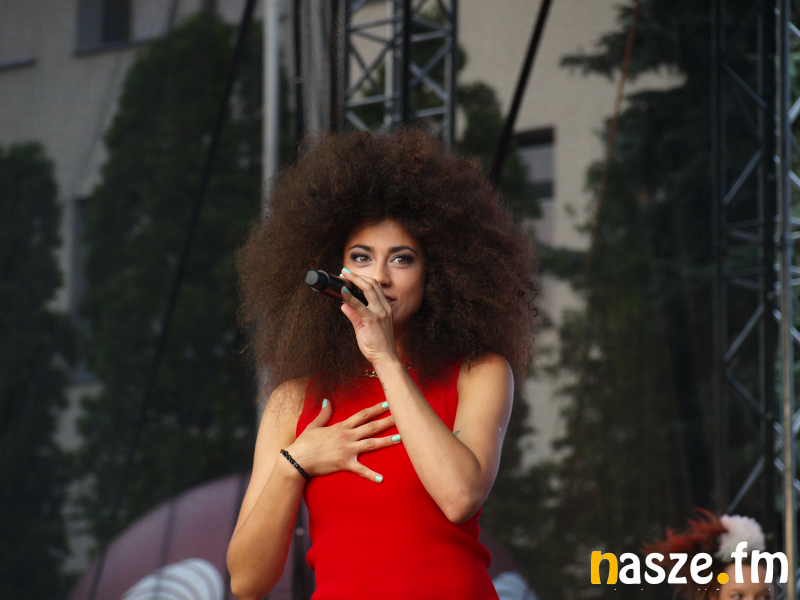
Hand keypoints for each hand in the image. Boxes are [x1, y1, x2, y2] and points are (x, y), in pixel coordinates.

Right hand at [286, 400, 400, 482]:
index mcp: (341, 426)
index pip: (362, 415)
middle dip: (387, 421)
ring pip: (371, 444)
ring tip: (400, 438)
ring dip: (386, 441)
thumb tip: (327, 401)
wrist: (297, 459)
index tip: (388, 403)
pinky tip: (382, 479)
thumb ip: (324, 413)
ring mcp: (347, 450)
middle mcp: (347, 436)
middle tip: (402, 416)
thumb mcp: (314, 425)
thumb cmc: (304, 443)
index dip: (376, 408)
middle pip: (371, 427)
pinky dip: (371, 475)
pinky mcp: (344, 464)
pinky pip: (360, 470)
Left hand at [339, 270, 399, 365]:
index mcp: (385, 308)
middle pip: (373, 284)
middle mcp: (384, 308)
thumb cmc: (377, 345)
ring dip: (355, 280)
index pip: (376, 287)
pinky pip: (360, 305)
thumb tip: (344, 305)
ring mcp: (379, 313)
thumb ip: (354, 315)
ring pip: (369, 289)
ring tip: (344, 276)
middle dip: (358, 276)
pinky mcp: (372, 320)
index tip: (351, 276)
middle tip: (345, 272)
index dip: (363, 279)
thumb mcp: (364, 328)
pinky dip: (350, 297)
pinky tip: (343, 292)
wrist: (385, 358)